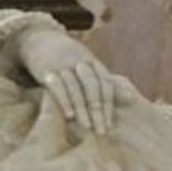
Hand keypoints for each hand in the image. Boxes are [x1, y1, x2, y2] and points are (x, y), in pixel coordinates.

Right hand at [14, 26, 129, 134]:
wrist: (39, 40)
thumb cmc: (68, 60)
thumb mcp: (89, 68)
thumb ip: (108, 84)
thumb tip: (132, 99)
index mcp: (93, 63)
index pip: (105, 84)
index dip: (108, 105)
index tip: (109, 126)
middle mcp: (80, 62)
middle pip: (92, 87)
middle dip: (97, 110)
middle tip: (101, 131)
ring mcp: (63, 64)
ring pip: (75, 88)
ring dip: (82, 109)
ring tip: (87, 127)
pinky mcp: (46, 69)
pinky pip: (56, 85)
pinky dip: (64, 100)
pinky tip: (68, 115)